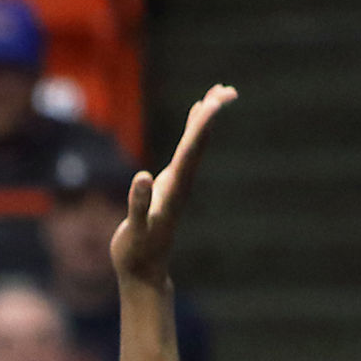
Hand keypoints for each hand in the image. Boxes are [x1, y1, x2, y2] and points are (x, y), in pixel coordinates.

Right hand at [111, 84, 235, 285]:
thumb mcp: (134, 232)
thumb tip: (142, 176)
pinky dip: (191, 133)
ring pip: (196, 145)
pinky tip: (194, 122)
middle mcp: (181, 183)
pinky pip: (185, 152)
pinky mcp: (169, 186)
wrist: (144, 272)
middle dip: (212, 116)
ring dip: (205, 120)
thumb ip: (138, 205)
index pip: (190, 150)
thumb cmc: (136, 253)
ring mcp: (177, 184)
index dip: (202, 125)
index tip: (215, 101)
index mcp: (173, 189)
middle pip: (200, 143)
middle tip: (226, 89)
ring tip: (215, 95)